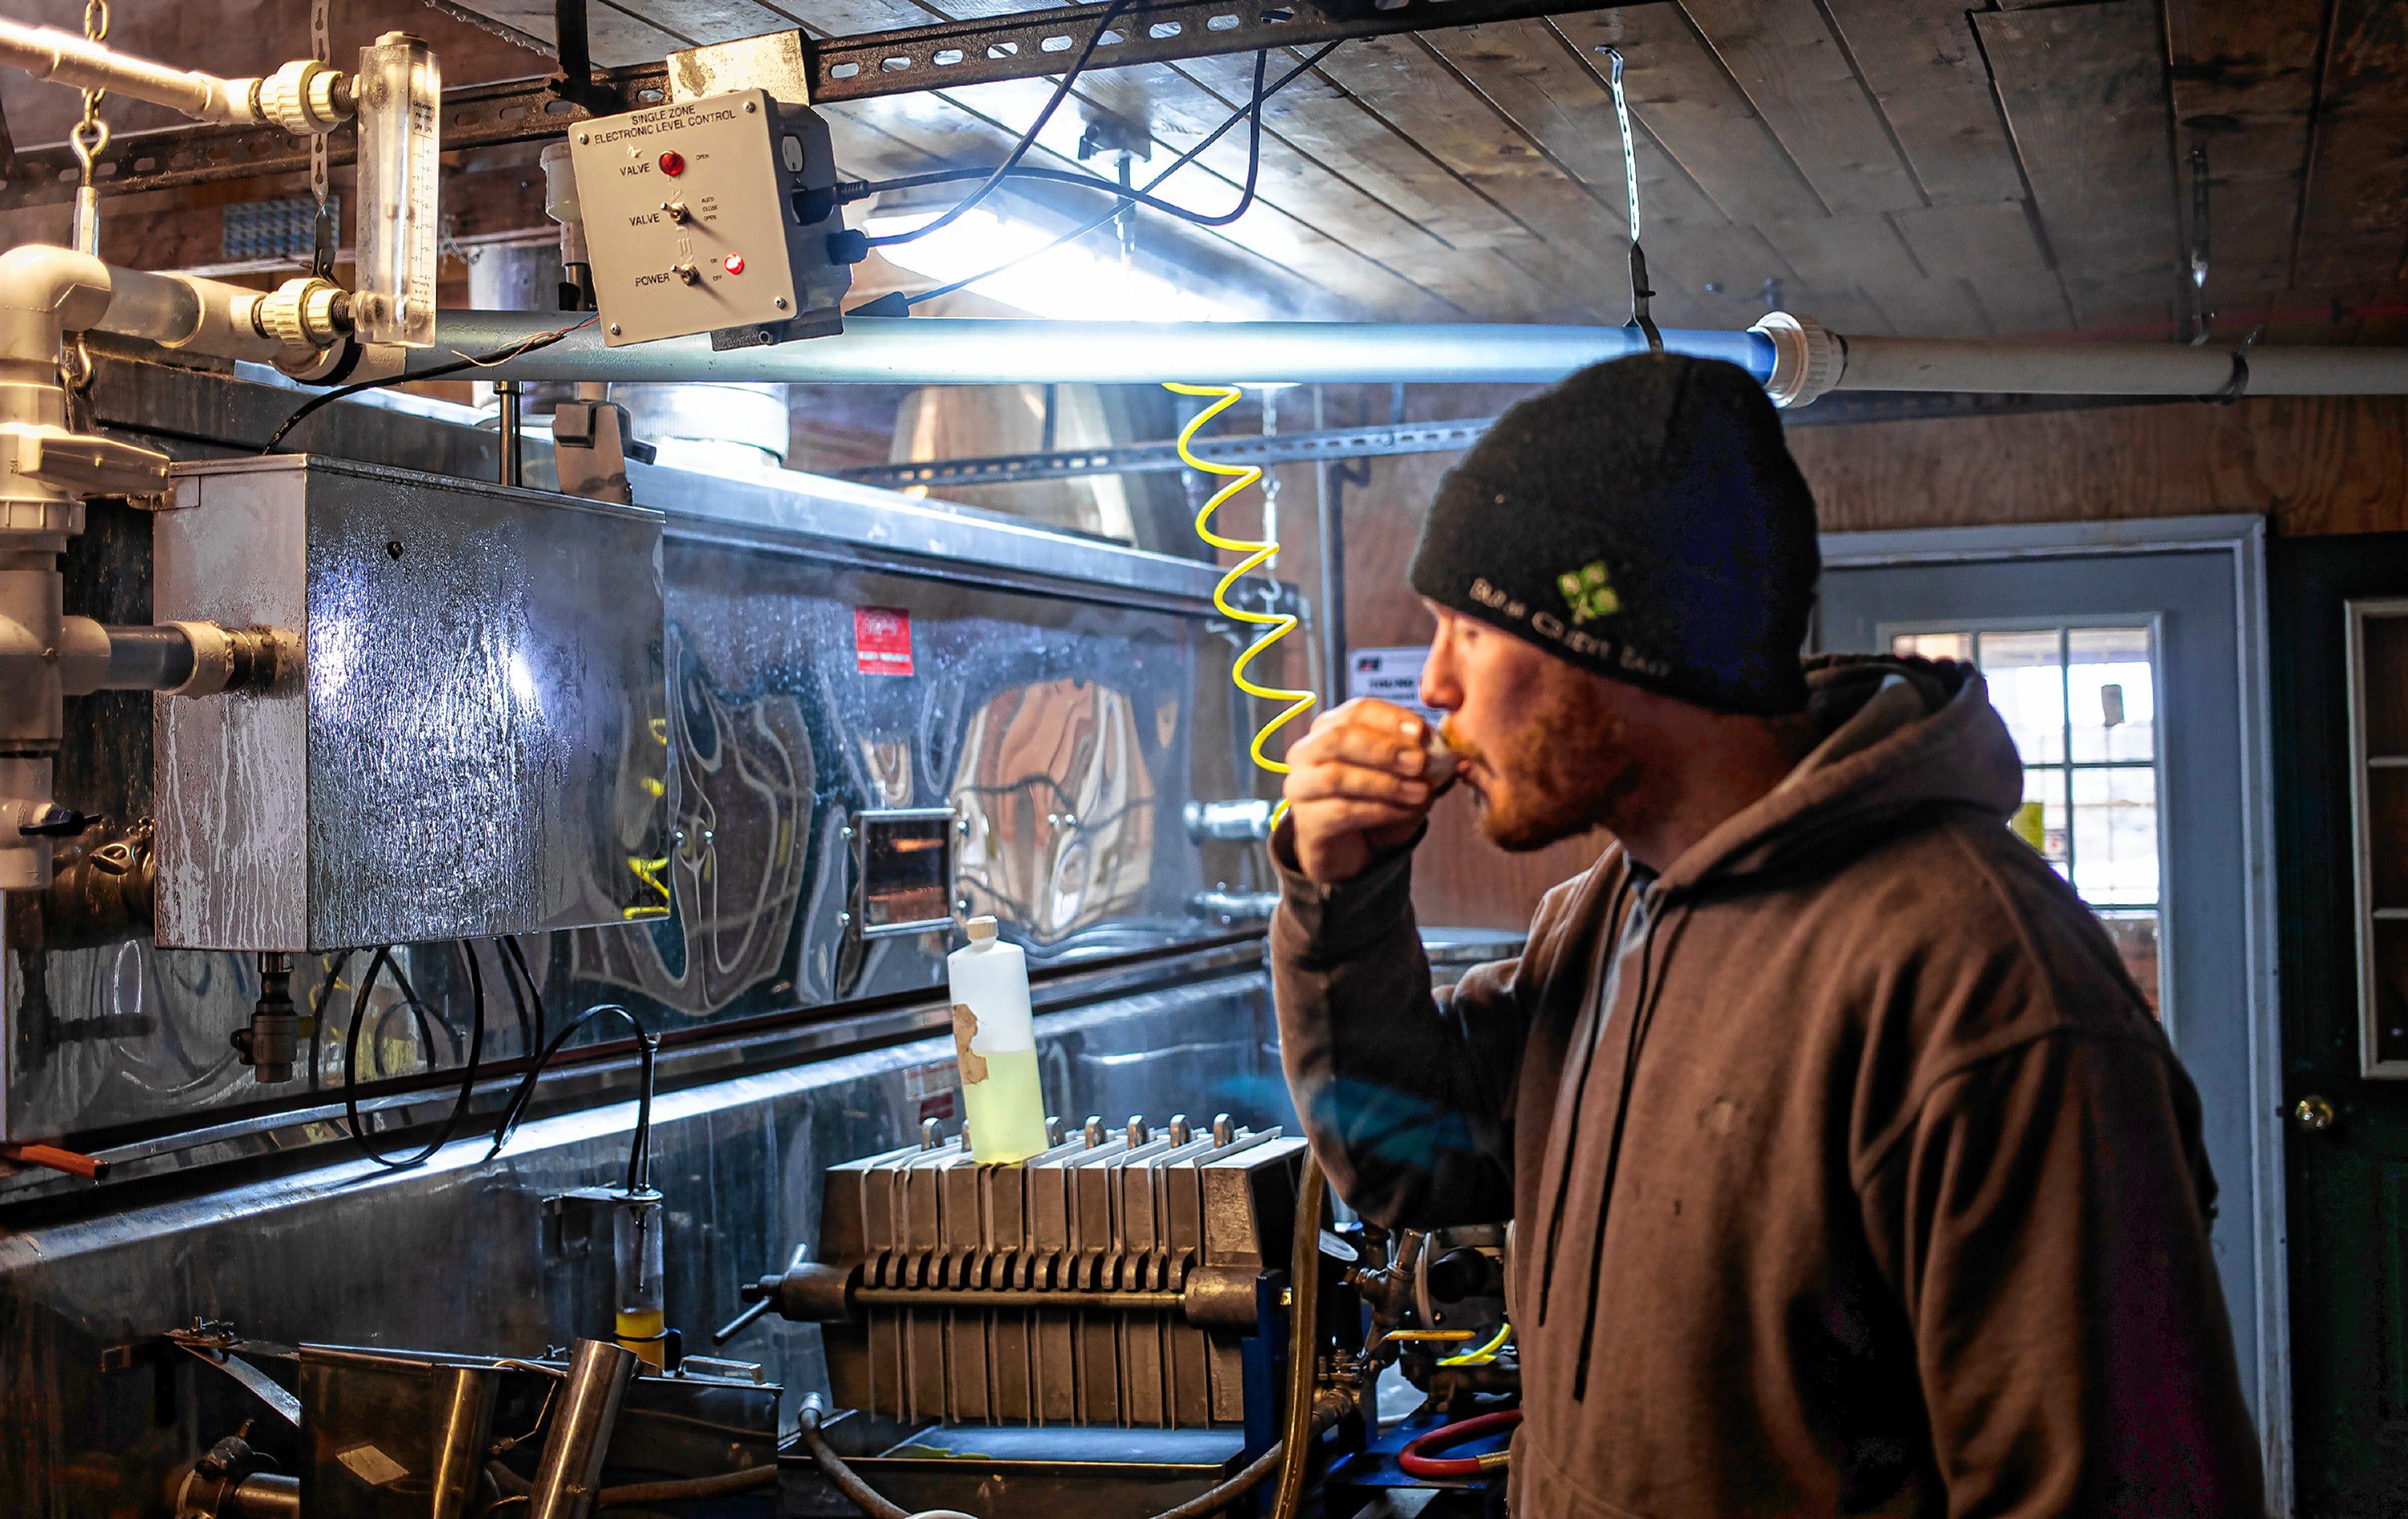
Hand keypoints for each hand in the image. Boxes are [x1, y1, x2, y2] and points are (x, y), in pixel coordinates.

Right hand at [1282, 699, 1438, 882]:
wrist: (1350, 850)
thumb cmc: (1373, 802)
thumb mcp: (1398, 775)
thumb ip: (1415, 758)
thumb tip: (1440, 750)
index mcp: (1328, 729)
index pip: (1357, 711)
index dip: (1391, 719)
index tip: (1423, 732)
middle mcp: (1306, 754)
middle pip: (1338, 739)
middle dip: (1384, 748)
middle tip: (1420, 762)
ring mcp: (1300, 789)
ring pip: (1337, 777)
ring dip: (1385, 783)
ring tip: (1421, 793)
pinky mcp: (1307, 823)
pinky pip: (1341, 812)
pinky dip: (1379, 810)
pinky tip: (1404, 813)